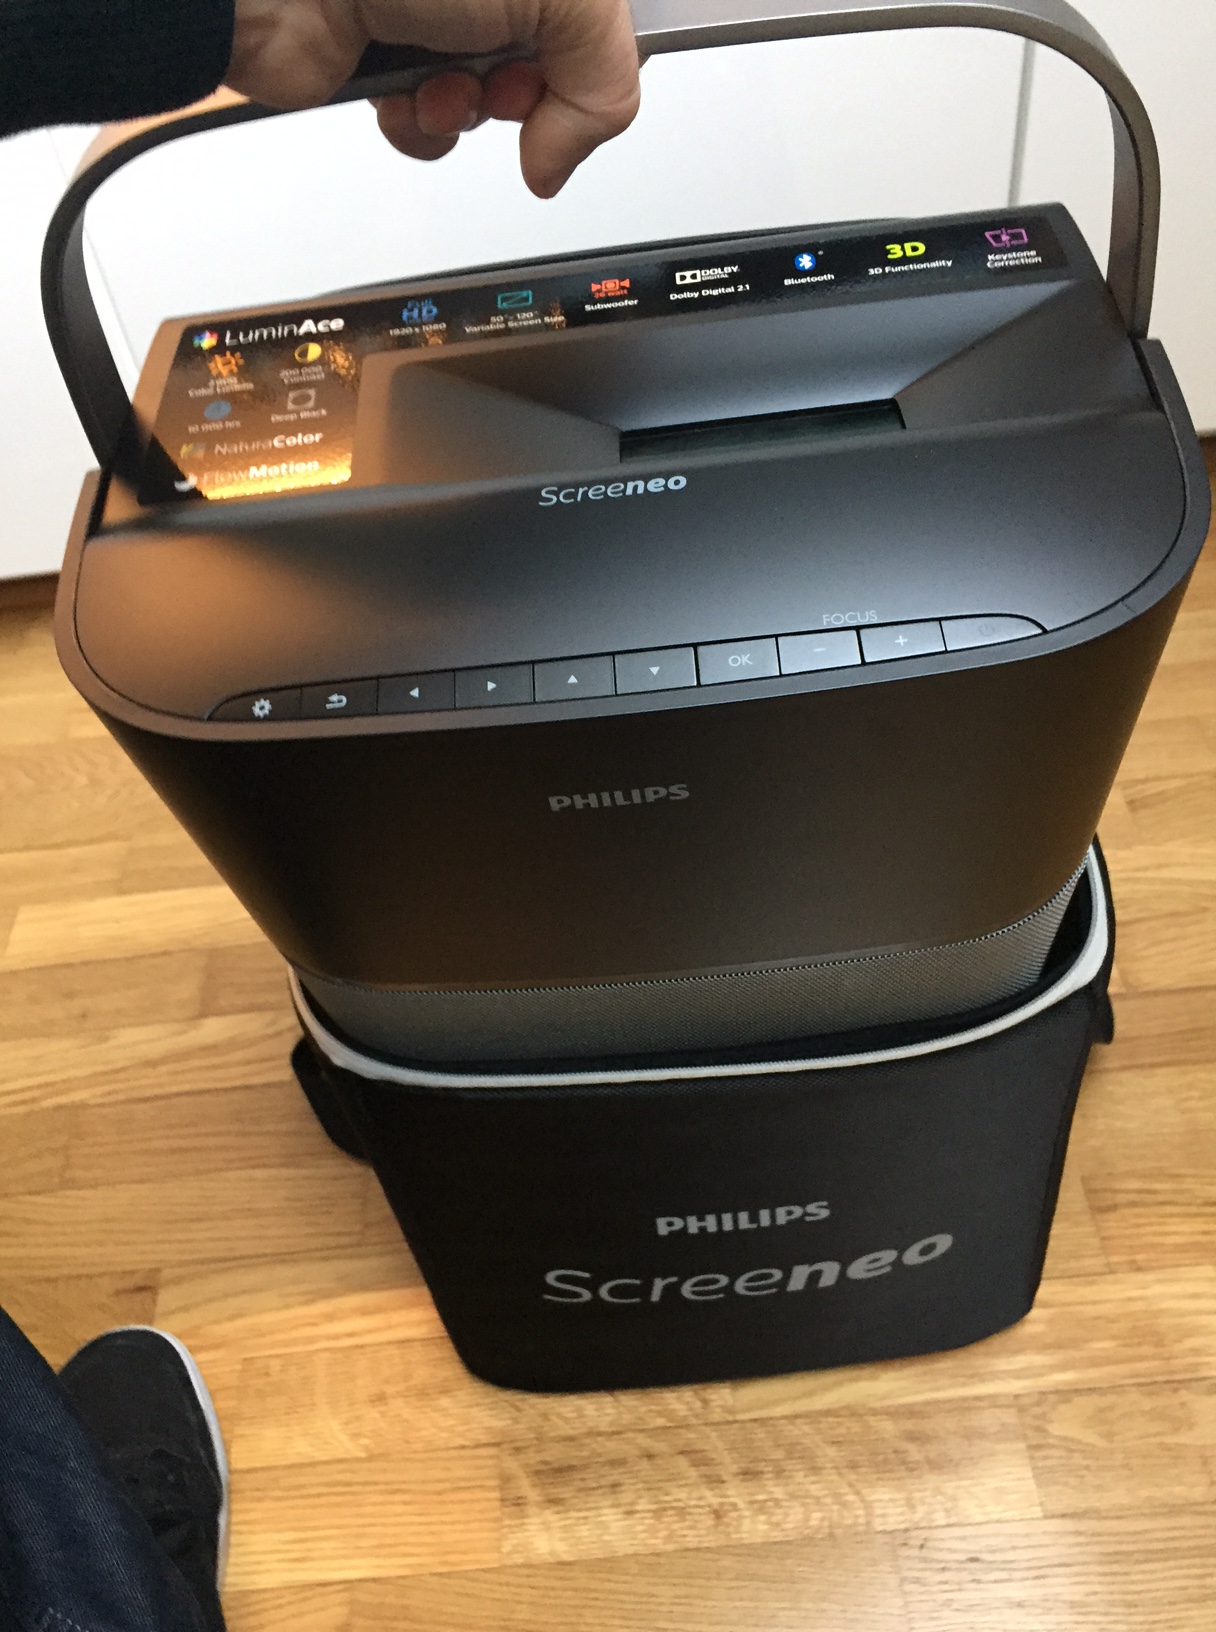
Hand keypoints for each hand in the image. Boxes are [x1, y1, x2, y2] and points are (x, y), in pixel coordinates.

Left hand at [225, 0, 641, 196]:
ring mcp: (435, 13)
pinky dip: (419, 124)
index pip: (604, 29)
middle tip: (498, 67)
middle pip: (550, 67)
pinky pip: (427, 121)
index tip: (578, 75)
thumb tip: (559, 162)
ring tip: (436, 79)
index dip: (595, 64)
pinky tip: (399, 92)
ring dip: (468, 111)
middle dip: (527, 90)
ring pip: (488, 101)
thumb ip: (606, 78)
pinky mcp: (386, 55)